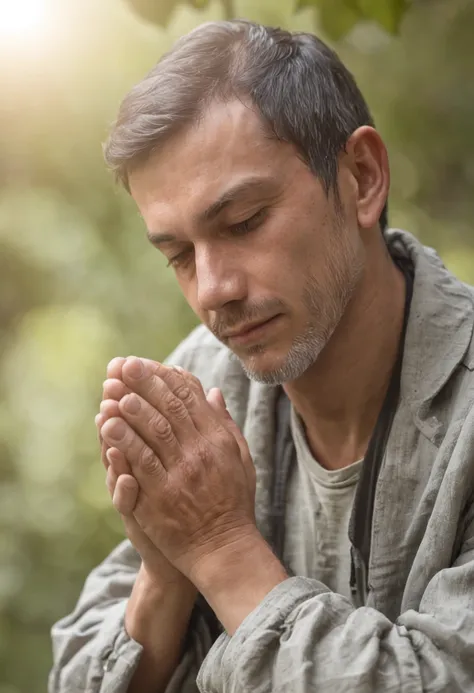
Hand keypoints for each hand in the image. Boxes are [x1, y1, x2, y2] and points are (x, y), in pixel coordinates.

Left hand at [100, 357, 256, 581]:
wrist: (224, 548)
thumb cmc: (233, 501)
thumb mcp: (240, 457)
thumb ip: (224, 423)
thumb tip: (213, 392)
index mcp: (218, 439)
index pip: (190, 398)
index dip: (165, 377)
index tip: (144, 363)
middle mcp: (201, 451)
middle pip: (169, 408)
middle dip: (144, 383)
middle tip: (122, 365)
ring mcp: (181, 474)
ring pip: (154, 431)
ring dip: (131, 408)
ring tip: (112, 390)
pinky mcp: (161, 496)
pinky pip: (140, 463)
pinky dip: (124, 441)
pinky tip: (108, 425)